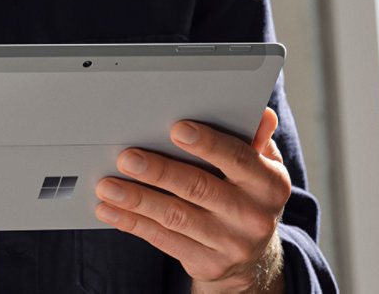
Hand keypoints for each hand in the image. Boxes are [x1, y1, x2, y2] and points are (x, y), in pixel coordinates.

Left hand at [94, 107, 290, 293]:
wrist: (253, 256)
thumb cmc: (248, 194)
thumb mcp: (262, 166)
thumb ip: (255, 140)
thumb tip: (262, 114)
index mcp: (270, 185)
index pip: (238, 159)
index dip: (207, 144)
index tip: (176, 129)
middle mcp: (254, 216)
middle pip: (199, 188)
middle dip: (159, 172)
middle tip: (127, 158)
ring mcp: (231, 244)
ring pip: (176, 216)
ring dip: (137, 199)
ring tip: (108, 185)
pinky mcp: (208, 263)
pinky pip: (164, 240)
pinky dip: (133, 223)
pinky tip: (111, 210)